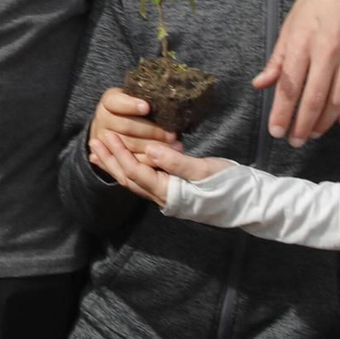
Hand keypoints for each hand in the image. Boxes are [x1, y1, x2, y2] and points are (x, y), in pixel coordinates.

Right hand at [88, 87, 175, 161]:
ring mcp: (104, 140)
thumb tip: (165, 99)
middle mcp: (102, 120)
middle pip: (127, 126)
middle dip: (152, 131)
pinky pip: (131, 162)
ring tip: (174, 146)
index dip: (131, 105)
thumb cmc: (135, 109)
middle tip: (172, 135)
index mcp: (108, 102)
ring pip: (130, 145)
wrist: (117, 126)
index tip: (147, 107)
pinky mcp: (112, 157)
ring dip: (154, 147)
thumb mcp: (136, 97)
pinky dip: (150, 160)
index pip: (117, 102)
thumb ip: (145, 97)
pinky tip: (165, 158)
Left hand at [88, 131, 229, 205]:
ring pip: (134, 181)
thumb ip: (176, 162)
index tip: (107, 136)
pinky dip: (130, 168)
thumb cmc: (229, 185)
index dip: (119, 154)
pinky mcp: (173, 191)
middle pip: (128, 179)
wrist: (246, 202)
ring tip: (99, 152)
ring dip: (116, 166)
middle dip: (110, 161)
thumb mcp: (205, 170)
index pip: (136, 172)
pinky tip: (126, 159)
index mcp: (168, 192)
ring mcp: (167, 196)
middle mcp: (163, 198)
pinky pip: (144, 180)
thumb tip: (150, 150)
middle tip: (93, 143)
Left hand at [255, 0, 339, 146]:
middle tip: (295, 141)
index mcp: (303, 44)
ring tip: (314, 133)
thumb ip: (277, 59)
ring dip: (325, 122)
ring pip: (338, 100)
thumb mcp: (289, 26)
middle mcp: (327, 53)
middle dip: (303, 125)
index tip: (276, 131)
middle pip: (314, 99)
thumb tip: (261, 84)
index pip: (290, 87)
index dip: (283, 113)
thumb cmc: (316, 1)